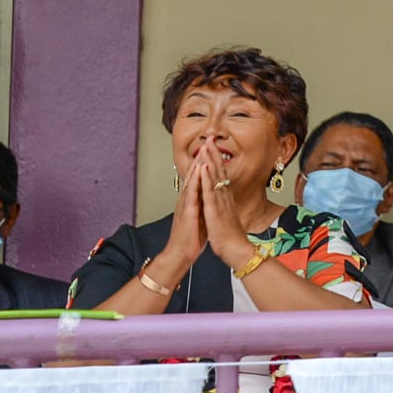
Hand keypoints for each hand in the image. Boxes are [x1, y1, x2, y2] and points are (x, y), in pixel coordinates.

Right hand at [160, 148, 210, 269]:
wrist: (181, 253)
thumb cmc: (191, 236)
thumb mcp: (200, 215)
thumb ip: (202, 202)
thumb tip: (209, 193)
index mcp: (192, 199)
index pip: (199, 176)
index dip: (205, 161)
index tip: (212, 146)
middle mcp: (188, 199)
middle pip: (195, 174)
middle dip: (202, 156)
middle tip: (208, 139)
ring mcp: (187, 204)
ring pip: (193, 180)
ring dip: (198, 164)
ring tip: (204, 148)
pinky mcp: (188, 212)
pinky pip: (193, 194)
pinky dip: (196, 181)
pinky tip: (200, 171)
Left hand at [198, 155, 252, 265]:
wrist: (236, 250)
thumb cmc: (231, 238)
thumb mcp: (228, 218)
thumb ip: (227, 206)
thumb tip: (225, 200)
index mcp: (225, 199)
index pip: (221, 175)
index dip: (217, 161)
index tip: (213, 148)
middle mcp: (224, 197)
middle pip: (219, 171)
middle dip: (214, 154)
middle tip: (210, 138)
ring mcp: (220, 202)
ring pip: (215, 177)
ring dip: (210, 160)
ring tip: (207, 145)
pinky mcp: (215, 210)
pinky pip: (210, 191)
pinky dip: (207, 178)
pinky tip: (204, 167)